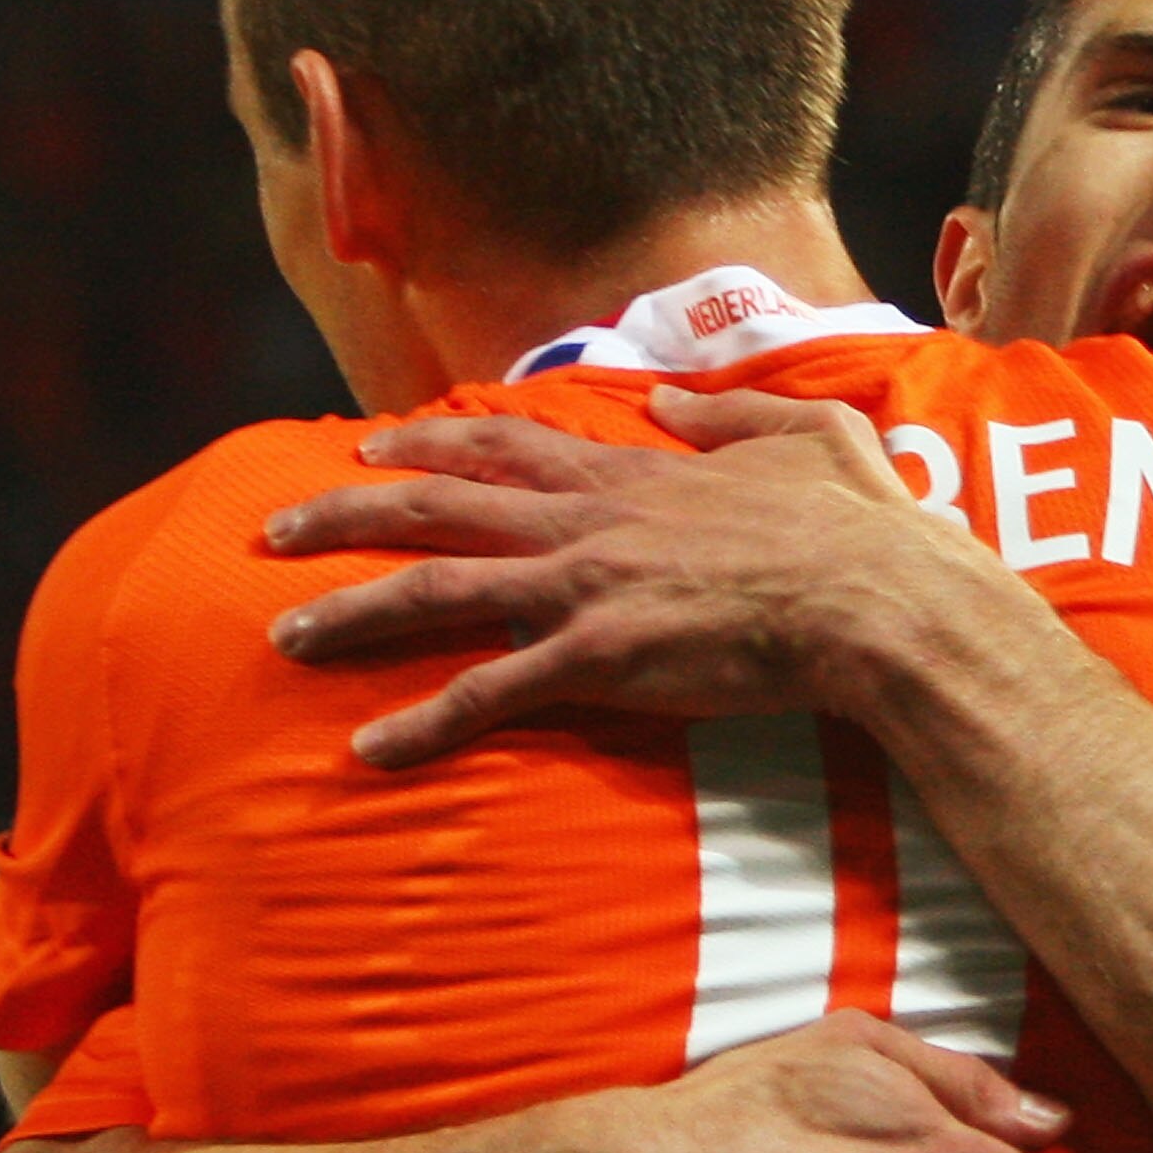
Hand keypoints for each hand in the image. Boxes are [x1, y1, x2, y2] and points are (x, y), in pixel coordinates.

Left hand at [263, 386, 979, 765]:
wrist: (880, 602)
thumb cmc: (862, 530)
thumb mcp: (806, 436)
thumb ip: (729, 415)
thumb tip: (673, 404)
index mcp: (631, 477)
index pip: (502, 448)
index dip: (426, 443)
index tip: (367, 448)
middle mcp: (588, 524)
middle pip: (436, 509)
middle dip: (343, 517)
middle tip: (272, 530)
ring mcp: (587, 590)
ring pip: (438, 593)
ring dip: (352, 614)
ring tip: (282, 638)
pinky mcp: (600, 661)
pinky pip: (489, 695)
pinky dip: (423, 723)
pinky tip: (370, 748)